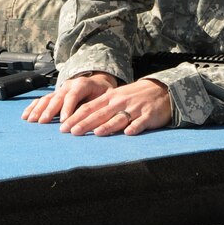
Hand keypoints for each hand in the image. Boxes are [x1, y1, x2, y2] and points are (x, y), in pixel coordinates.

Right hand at [22, 71, 116, 124]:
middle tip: (43, 122)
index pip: (74, 95)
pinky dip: (33, 107)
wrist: (99, 83)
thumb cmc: (105, 93)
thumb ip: (105, 106)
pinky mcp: (55, 95)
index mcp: (83, 84)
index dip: (68, 107)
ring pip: (47, 98)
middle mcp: (69, 85)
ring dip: (38, 109)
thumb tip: (102, 120)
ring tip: (32, 120)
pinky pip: (42, 100)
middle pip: (57, 97)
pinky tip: (26, 115)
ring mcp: (60, 89)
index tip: (64, 120)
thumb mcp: (109, 97)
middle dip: (49, 110)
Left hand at [23, 73, 171, 135]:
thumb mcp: (116, 97)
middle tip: (71, 132)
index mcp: (110, 98)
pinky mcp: (149, 115)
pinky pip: (140, 122)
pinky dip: (134, 127)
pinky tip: (128, 133)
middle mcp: (119, 102)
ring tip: (96, 133)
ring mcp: (134, 108)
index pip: (89, 107)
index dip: (75, 117)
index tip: (63, 127)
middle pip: (99, 113)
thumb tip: (80, 119)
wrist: (160, 91)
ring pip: (118, 117)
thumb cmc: (134, 97)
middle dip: (84, 123)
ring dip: (107, 126)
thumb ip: (101, 107)